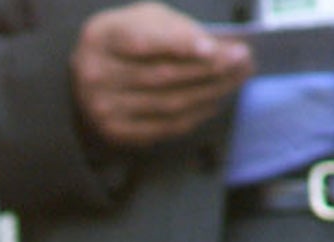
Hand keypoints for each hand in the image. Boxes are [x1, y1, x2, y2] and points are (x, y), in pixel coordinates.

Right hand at [71, 3, 251, 149]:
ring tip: (238, 78)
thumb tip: (220, 47)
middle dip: (208, 68)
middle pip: (161, 76)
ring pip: (167, 104)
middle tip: (243, 59)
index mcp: (100, 38)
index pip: (142, 43)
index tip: (213, 48)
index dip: (179, 45)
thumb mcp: (145, 18)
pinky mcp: (114, 132)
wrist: (91, 71)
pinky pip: (163, 127)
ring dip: (209, 92)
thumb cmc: (126, 38)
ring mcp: (102, 108)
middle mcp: (94, 76)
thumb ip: (176, 29)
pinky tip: (215, 101)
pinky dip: (194, 115)